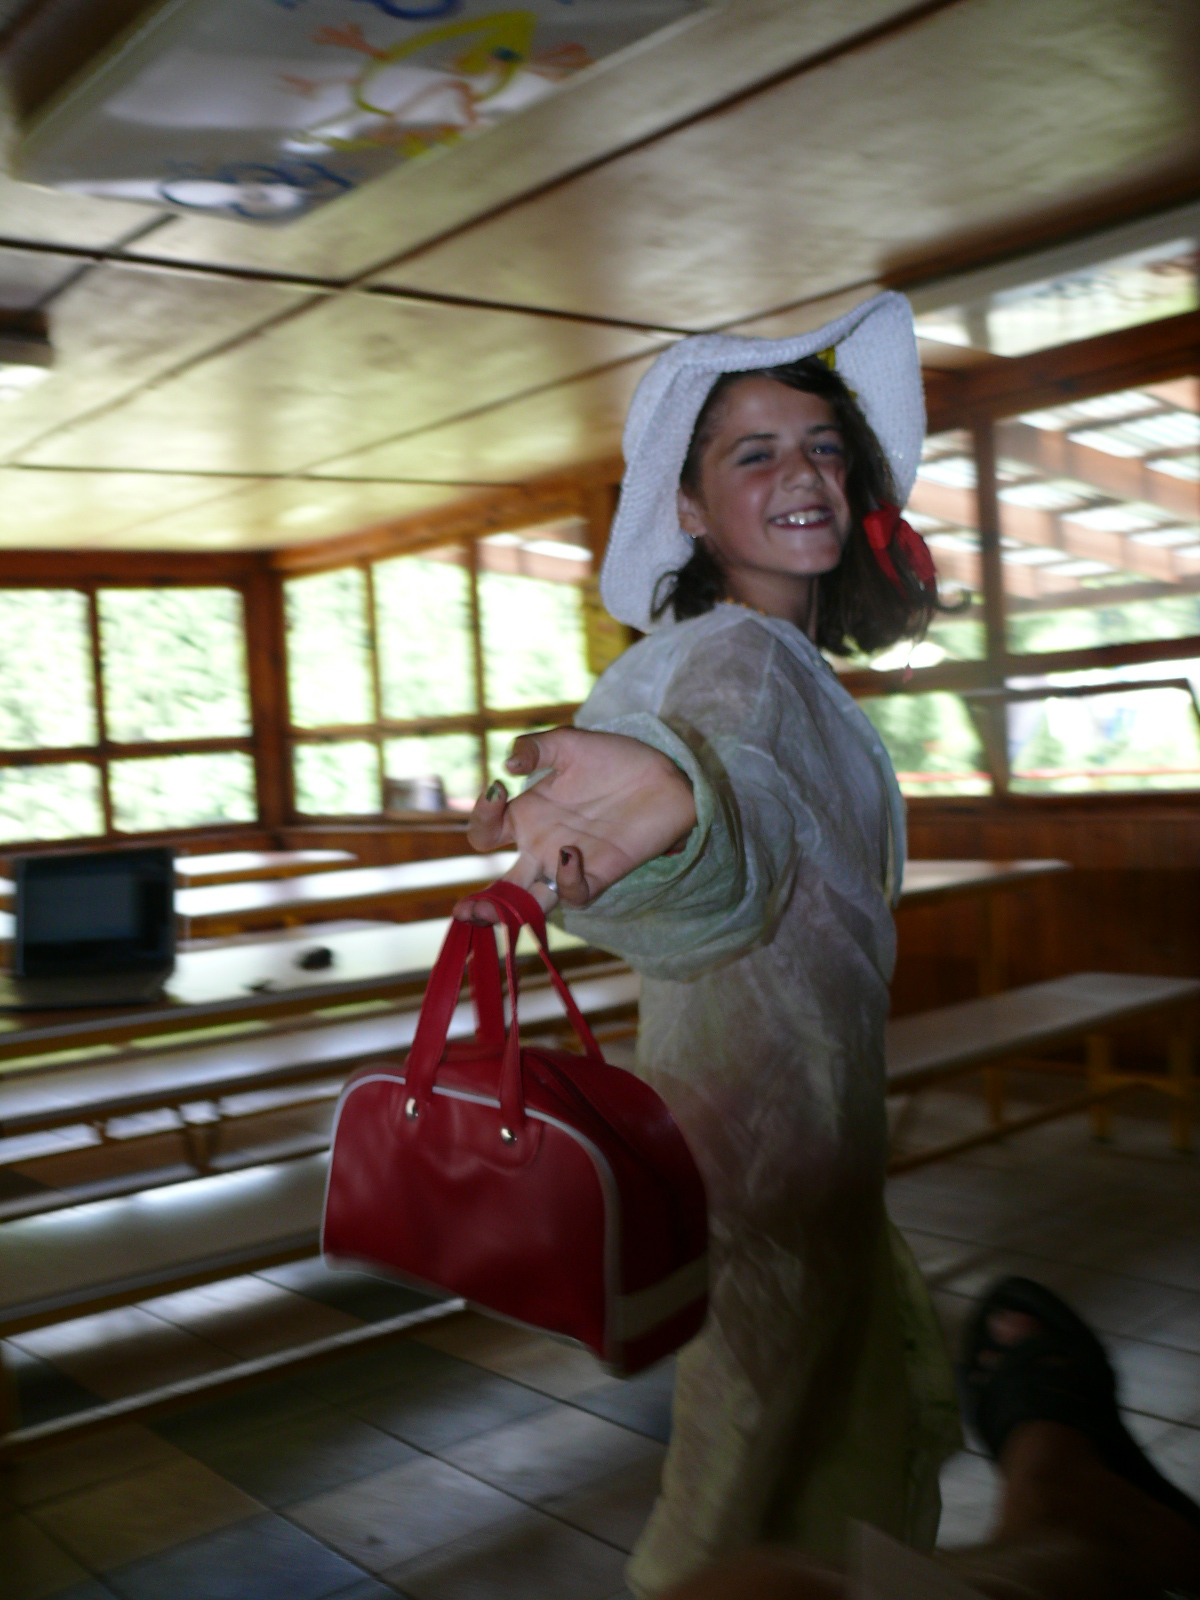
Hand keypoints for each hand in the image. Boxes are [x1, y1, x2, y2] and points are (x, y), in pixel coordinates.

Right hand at [454, 726, 696, 923]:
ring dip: (507, 915)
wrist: (664, 775)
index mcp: (527, 816)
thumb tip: (508, 764)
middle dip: (479, 905)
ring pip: (530, 904)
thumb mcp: (569, 744)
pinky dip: (568, 881)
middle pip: (502, 888)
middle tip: (462, 912)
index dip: (481, 817)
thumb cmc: (614, 759)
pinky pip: (575, 894)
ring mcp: (568, 864)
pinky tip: (571, 853)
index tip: (497, 791)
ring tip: (489, 912)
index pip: (485, 833)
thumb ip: (535, 747)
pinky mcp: (600, 874)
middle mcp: (542, 846)